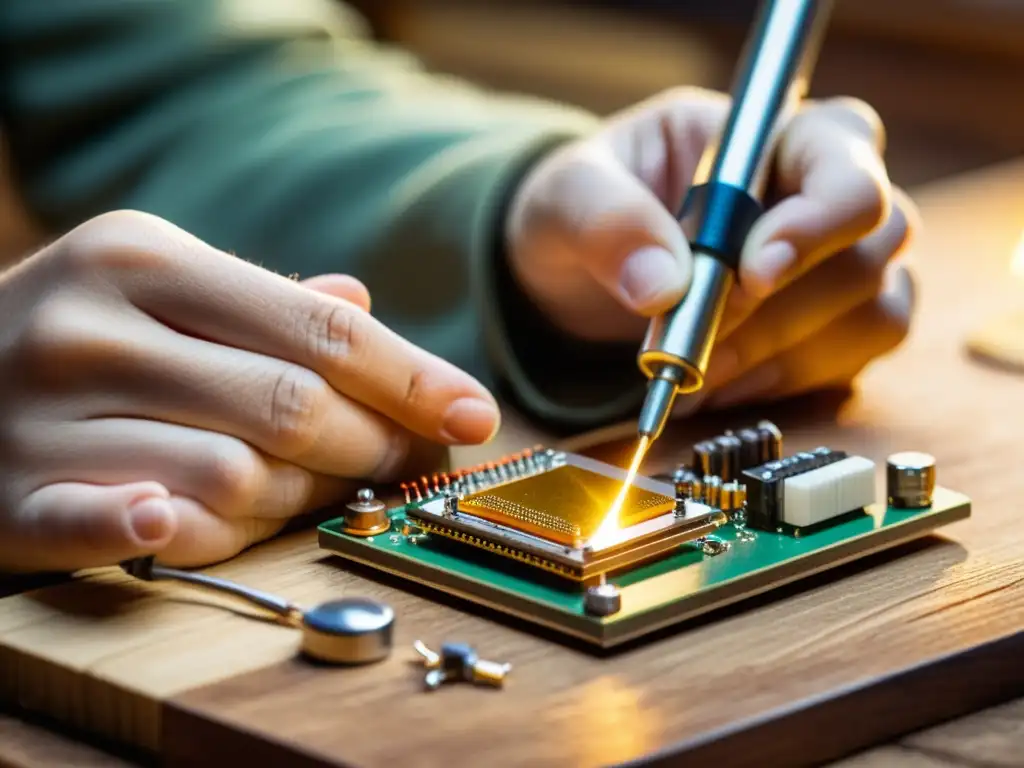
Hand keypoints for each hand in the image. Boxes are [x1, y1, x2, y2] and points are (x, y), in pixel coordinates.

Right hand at [0, 211, 498, 572]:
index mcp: (146, 259)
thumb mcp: (159, 284)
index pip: (319, 327)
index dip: (412, 376)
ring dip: (296, 497)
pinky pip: (107, 521)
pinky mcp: (10, 492)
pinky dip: (156, 525)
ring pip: (230, 476)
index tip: (475, 414)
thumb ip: (262, 300)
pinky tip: (176, 516)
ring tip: (309, 490)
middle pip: (292, 405)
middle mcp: (92, 327)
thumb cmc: (81, 332)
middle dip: (370, 444)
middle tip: (399, 461)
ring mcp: (42, 412)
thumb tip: (362, 301)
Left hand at [505, 87, 915, 409]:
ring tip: (697, 372)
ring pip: (873, 310)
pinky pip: (851, 359)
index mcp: (765, 133)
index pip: (843, 148)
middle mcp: (817, 190)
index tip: (753, 274)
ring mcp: (835, 260)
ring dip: (782, 355)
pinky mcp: (829, 325)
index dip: (819, 215)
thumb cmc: (580, 210)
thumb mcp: (566, 197)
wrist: (573, 275)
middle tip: (694, 337)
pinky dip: (785, 383)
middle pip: (872, 240)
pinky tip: (719, 387)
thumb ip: (607, 222)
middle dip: (780, 306)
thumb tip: (663, 287)